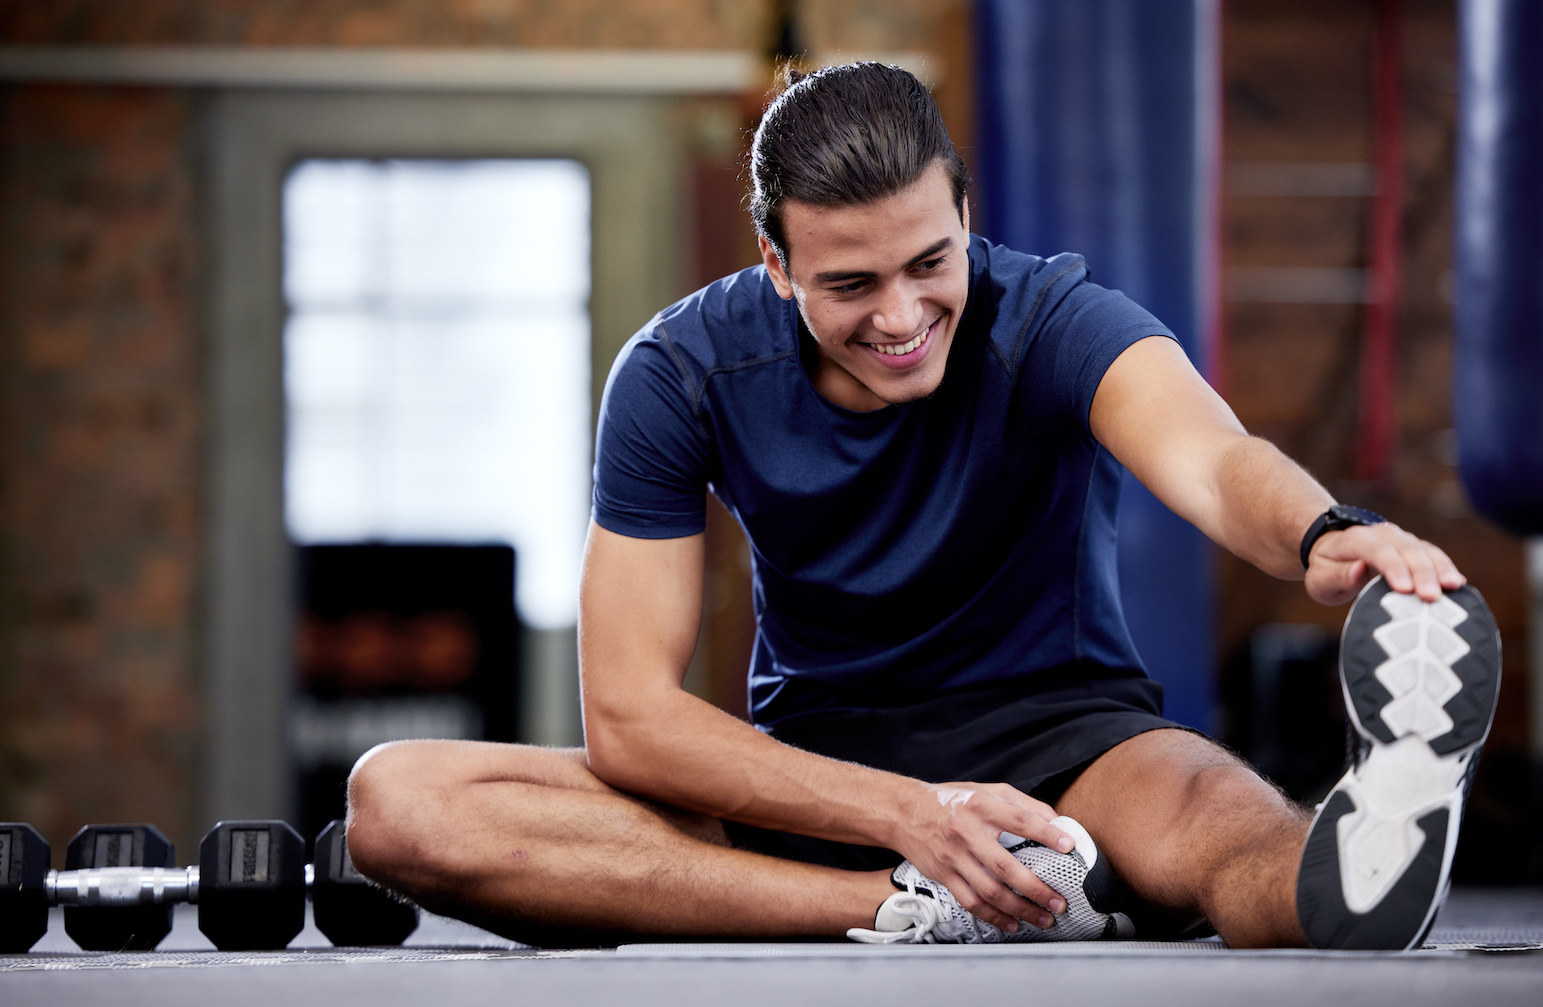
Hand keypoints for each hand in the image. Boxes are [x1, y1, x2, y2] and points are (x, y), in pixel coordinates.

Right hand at [888, 781, 1075, 932]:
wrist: (905, 812)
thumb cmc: (952, 801)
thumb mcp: (987, 790)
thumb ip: (1021, 804)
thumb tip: (1056, 821)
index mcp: (981, 807)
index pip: (1019, 819)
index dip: (1045, 833)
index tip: (1068, 846)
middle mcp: (967, 833)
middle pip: (1005, 867)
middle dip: (1036, 889)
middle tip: (1059, 902)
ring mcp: (954, 857)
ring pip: (990, 891)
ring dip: (1020, 909)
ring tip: (1043, 918)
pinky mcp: (944, 876)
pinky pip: (971, 903)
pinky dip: (994, 917)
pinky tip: (1013, 922)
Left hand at [1305, 521, 1464, 604]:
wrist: (1333, 552)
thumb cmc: (1327, 569)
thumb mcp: (1320, 579)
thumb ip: (1337, 575)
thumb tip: (1358, 570)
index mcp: (1354, 539)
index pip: (1377, 550)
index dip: (1393, 567)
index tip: (1404, 588)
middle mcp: (1381, 534)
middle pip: (1406, 549)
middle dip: (1421, 572)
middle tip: (1431, 597)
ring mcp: (1400, 539)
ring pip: (1423, 549)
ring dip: (1439, 568)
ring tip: (1452, 587)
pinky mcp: (1413, 548)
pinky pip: (1433, 555)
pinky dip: (1445, 567)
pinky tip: (1456, 583)